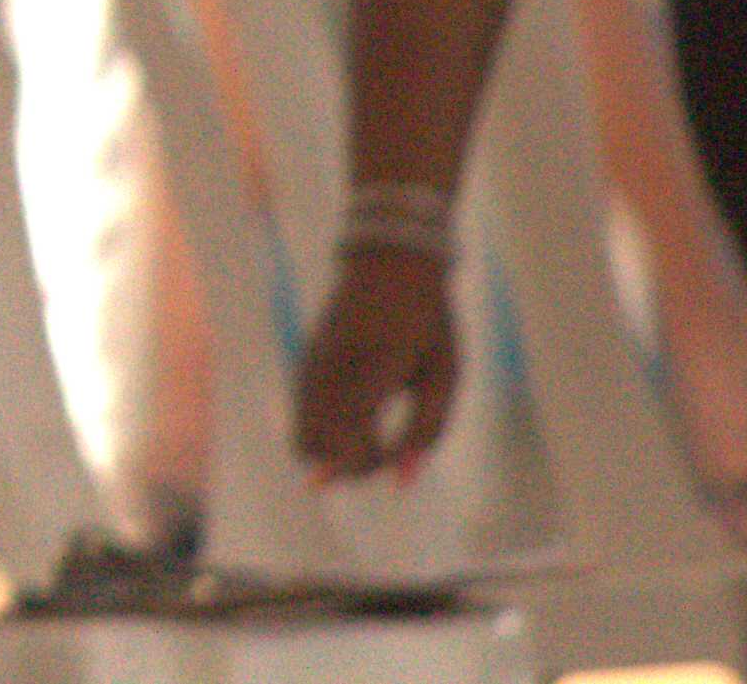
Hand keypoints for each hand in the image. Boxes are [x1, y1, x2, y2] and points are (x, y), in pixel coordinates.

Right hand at [295, 246, 462, 480]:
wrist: (390, 262)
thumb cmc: (429, 323)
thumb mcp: (446, 374)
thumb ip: (427, 432)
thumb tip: (402, 484)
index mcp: (375, 366)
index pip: (351, 433)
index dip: (368, 462)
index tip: (395, 458)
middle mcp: (334, 366)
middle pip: (313, 445)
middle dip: (346, 464)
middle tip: (382, 450)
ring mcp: (313, 363)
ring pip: (300, 436)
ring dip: (331, 453)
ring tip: (366, 437)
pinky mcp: (305, 362)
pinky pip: (301, 416)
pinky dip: (322, 433)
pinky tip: (352, 418)